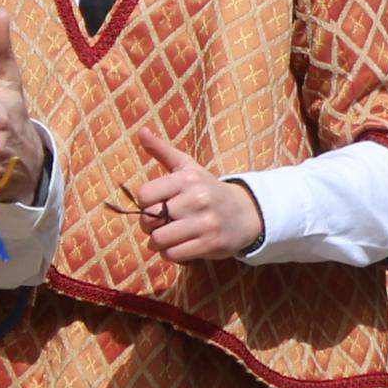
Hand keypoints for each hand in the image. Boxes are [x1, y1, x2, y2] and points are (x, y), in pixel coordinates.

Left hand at [130, 125, 265, 263]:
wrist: (246, 212)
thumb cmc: (207, 189)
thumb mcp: (188, 167)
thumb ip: (162, 151)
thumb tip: (141, 131)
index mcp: (187, 179)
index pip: (144, 195)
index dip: (144, 203)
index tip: (154, 204)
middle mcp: (197, 199)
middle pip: (149, 219)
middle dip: (149, 224)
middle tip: (159, 222)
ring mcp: (205, 223)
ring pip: (159, 239)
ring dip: (157, 242)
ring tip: (166, 236)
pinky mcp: (211, 244)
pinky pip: (173, 255)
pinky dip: (169, 254)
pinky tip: (177, 246)